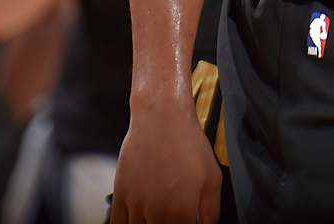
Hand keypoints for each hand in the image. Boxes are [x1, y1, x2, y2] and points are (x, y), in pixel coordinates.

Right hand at [111, 108, 221, 223]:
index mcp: (181, 212)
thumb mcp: (212, 178)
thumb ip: (210, 212)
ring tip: (158, 217)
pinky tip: (139, 220)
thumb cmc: (187, 144)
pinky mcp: (121, 195)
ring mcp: (135, 205)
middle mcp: (156, 213)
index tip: (187, 223)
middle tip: (173, 219)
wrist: (161, 119)